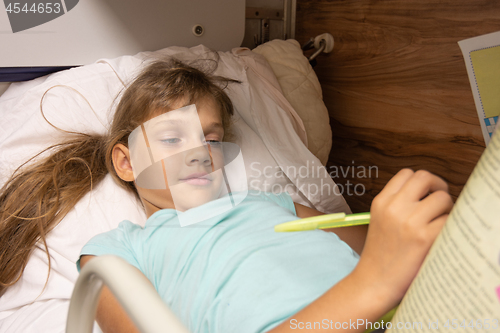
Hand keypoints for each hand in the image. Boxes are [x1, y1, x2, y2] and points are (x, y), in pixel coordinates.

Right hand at [353, 169, 452, 306]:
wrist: (374, 282)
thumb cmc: (380, 254)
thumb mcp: (379, 220)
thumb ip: (397, 203)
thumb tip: (429, 192)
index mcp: (381, 201)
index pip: (407, 173)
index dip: (422, 182)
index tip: (426, 194)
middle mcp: (394, 207)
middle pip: (425, 177)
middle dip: (438, 187)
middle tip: (440, 203)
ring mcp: (409, 221)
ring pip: (442, 198)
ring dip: (446, 209)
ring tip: (439, 224)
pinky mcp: (424, 238)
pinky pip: (448, 220)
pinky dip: (448, 227)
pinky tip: (438, 237)